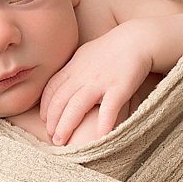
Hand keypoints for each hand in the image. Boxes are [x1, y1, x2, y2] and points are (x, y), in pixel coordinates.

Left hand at [39, 26, 152, 145]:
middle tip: (51, 138)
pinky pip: (107, 110)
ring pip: (76, 107)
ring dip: (66, 126)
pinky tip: (97, 139)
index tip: (45, 121)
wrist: (137, 39)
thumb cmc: (111, 48)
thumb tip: (62, 84)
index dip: (46, 108)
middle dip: (52, 122)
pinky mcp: (119, 89)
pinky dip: (102, 125)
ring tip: (61, 142)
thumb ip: (72, 70)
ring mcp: (100, 82)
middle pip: (60, 101)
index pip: (51, 90)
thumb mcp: (85, 54)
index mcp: (73, 68)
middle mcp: (83, 75)